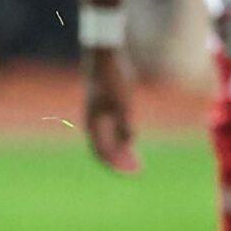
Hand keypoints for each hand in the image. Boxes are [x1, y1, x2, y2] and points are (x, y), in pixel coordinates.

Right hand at [83, 48, 140, 173]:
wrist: (103, 58)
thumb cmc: (114, 79)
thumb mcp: (124, 103)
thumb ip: (125, 125)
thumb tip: (129, 143)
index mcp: (94, 123)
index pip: (103, 153)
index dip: (118, 165)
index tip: (134, 173)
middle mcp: (92, 122)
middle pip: (104, 150)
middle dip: (120, 163)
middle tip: (138, 171)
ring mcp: (96, 116)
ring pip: (106, 142)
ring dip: (120, 153)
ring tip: (136, 160)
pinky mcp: (101, 109)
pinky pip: (108, 132)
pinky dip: (119, 141)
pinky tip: (131, 142)